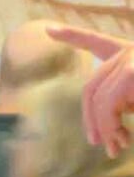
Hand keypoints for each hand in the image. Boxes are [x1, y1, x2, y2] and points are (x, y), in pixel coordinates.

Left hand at [49, 28, 133, 152]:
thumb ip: (125, 101)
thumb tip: (108, 129)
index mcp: (130, 51)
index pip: (96, 41)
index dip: (73, 35)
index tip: (50, 30)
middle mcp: (129, 50)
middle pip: (92, 87)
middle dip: (92, 118)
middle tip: (99, 144)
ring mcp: (131, 58)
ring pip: (99, 99)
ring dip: (105, 127)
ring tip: (119, 146)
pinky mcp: (132, 71)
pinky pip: (109, 103)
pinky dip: (111, 125)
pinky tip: (119, 140)